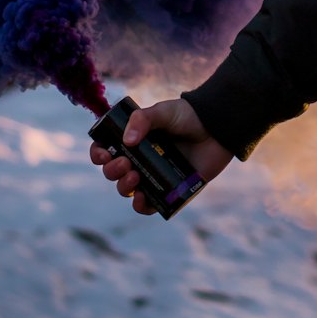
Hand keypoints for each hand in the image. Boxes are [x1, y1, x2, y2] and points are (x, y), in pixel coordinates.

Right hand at [89, 97, 234, 215]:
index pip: (106, 149)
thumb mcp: (164, 111)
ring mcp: (153, 175)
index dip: (98, 153)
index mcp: (134, 139)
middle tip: (125, 162)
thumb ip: (144, 119)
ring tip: (135, 176)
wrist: (218, 128)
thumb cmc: (189, 117)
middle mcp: (140, 158)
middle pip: (113, 172)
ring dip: (123, 187)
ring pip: (127, 190)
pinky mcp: (169, 191)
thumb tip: (126, 141)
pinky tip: (141, 198)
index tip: (103, 153)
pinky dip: (141, 205)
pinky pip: (149, 205)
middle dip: (112, 170)